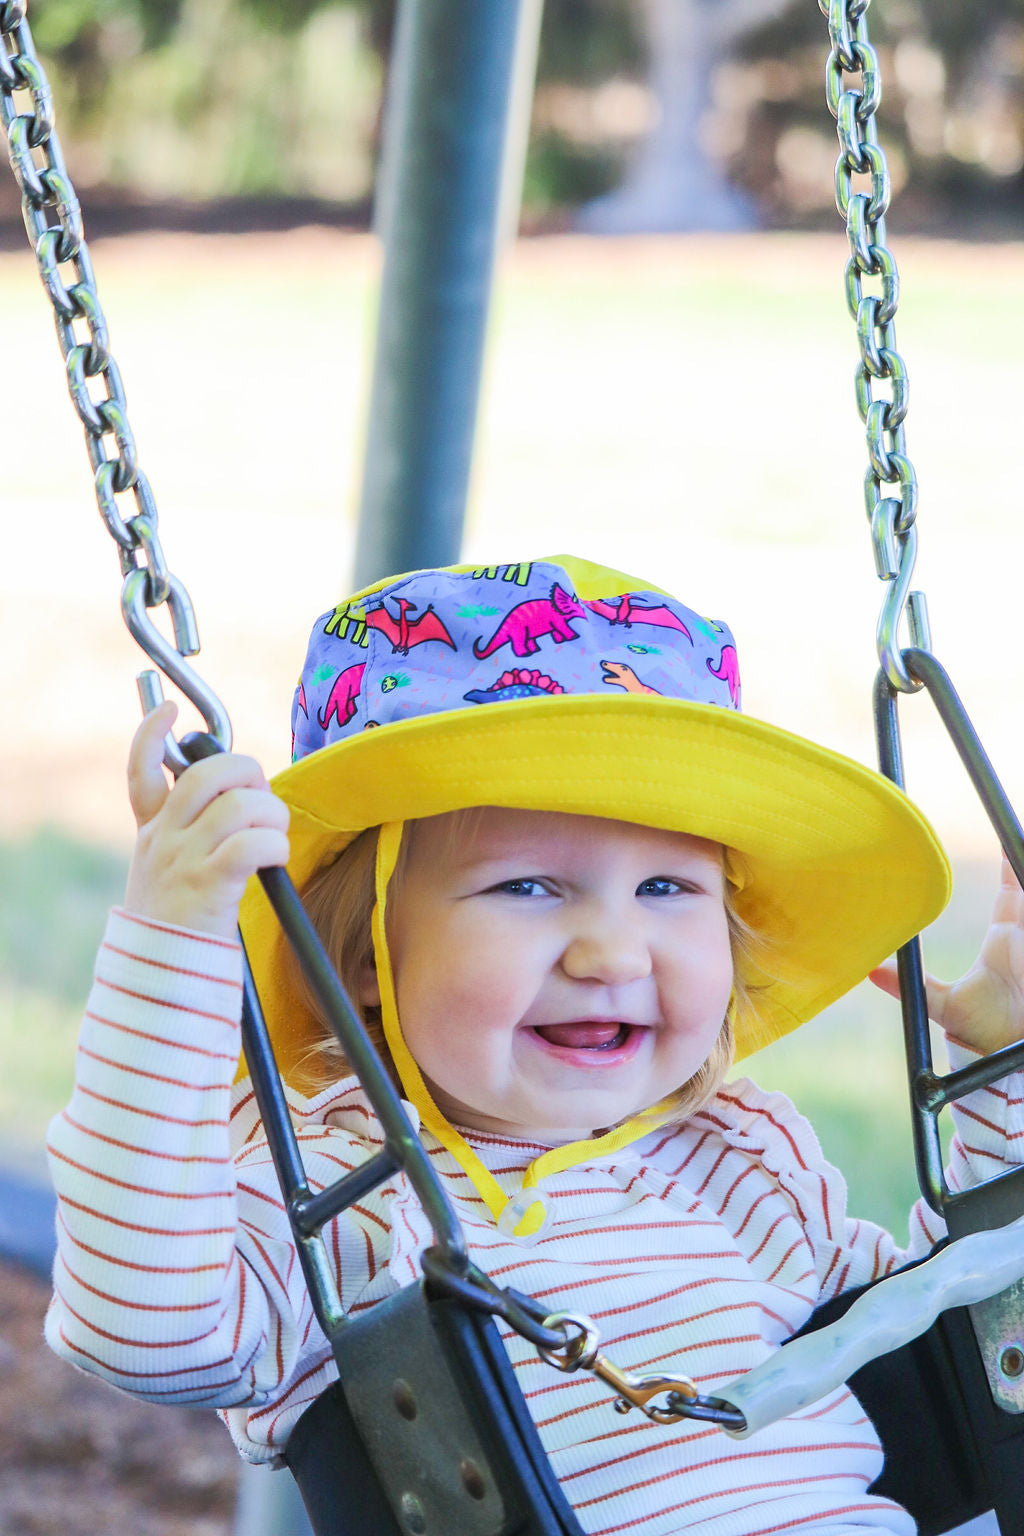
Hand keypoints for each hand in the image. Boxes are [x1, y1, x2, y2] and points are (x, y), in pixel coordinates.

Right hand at [123, 702, 289, 938]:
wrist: (161, 981)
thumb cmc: (179, 927)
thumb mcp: (169, 873)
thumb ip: (192, 835)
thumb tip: (240, 799)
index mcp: (151, 834)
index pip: (140, 773)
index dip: (151, 735)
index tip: (169, 712)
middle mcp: (162, 840)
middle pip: (206, 774)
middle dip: (247, 773)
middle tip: (261, 799)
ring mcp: (182, 861)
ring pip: (238, 805)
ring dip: (270, 815)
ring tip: (273, 838)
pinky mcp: (207, 885)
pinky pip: (251, 844)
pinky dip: (274, 846)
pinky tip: (274, 861)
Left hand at [870, 853, 1023, 1054]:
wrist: (1011, 1054)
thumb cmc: (985, 1029)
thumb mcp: (945, 1003)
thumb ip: (910, 986)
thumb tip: (869, 971)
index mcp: (1004, 937)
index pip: (1012, 890)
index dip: (1009, 864)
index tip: (1004, 839)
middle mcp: (1023, 937)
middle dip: (1023, 863)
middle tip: (1018, 835)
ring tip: (1021, 847)